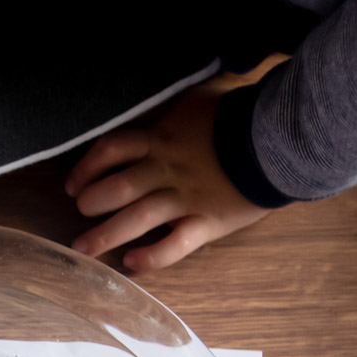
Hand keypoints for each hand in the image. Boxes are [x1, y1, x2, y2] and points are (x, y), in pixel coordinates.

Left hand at [65, 83, 270, 270]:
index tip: (73, 185)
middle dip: (92, 202)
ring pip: (139, 217)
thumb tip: (166, 94)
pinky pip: (175, 244)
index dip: (87, 168)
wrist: (283, 136)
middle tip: (80, 214)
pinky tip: (133, 263)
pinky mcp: (208, 221)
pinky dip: (152, 256)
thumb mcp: (202, 96)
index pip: (111, 149)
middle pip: (118, 187)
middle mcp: (167, 169)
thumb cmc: (241, 114)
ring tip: (85, 248)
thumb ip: (177, 103)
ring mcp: (186, 197)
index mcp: (162, 139)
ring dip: (107, 234)